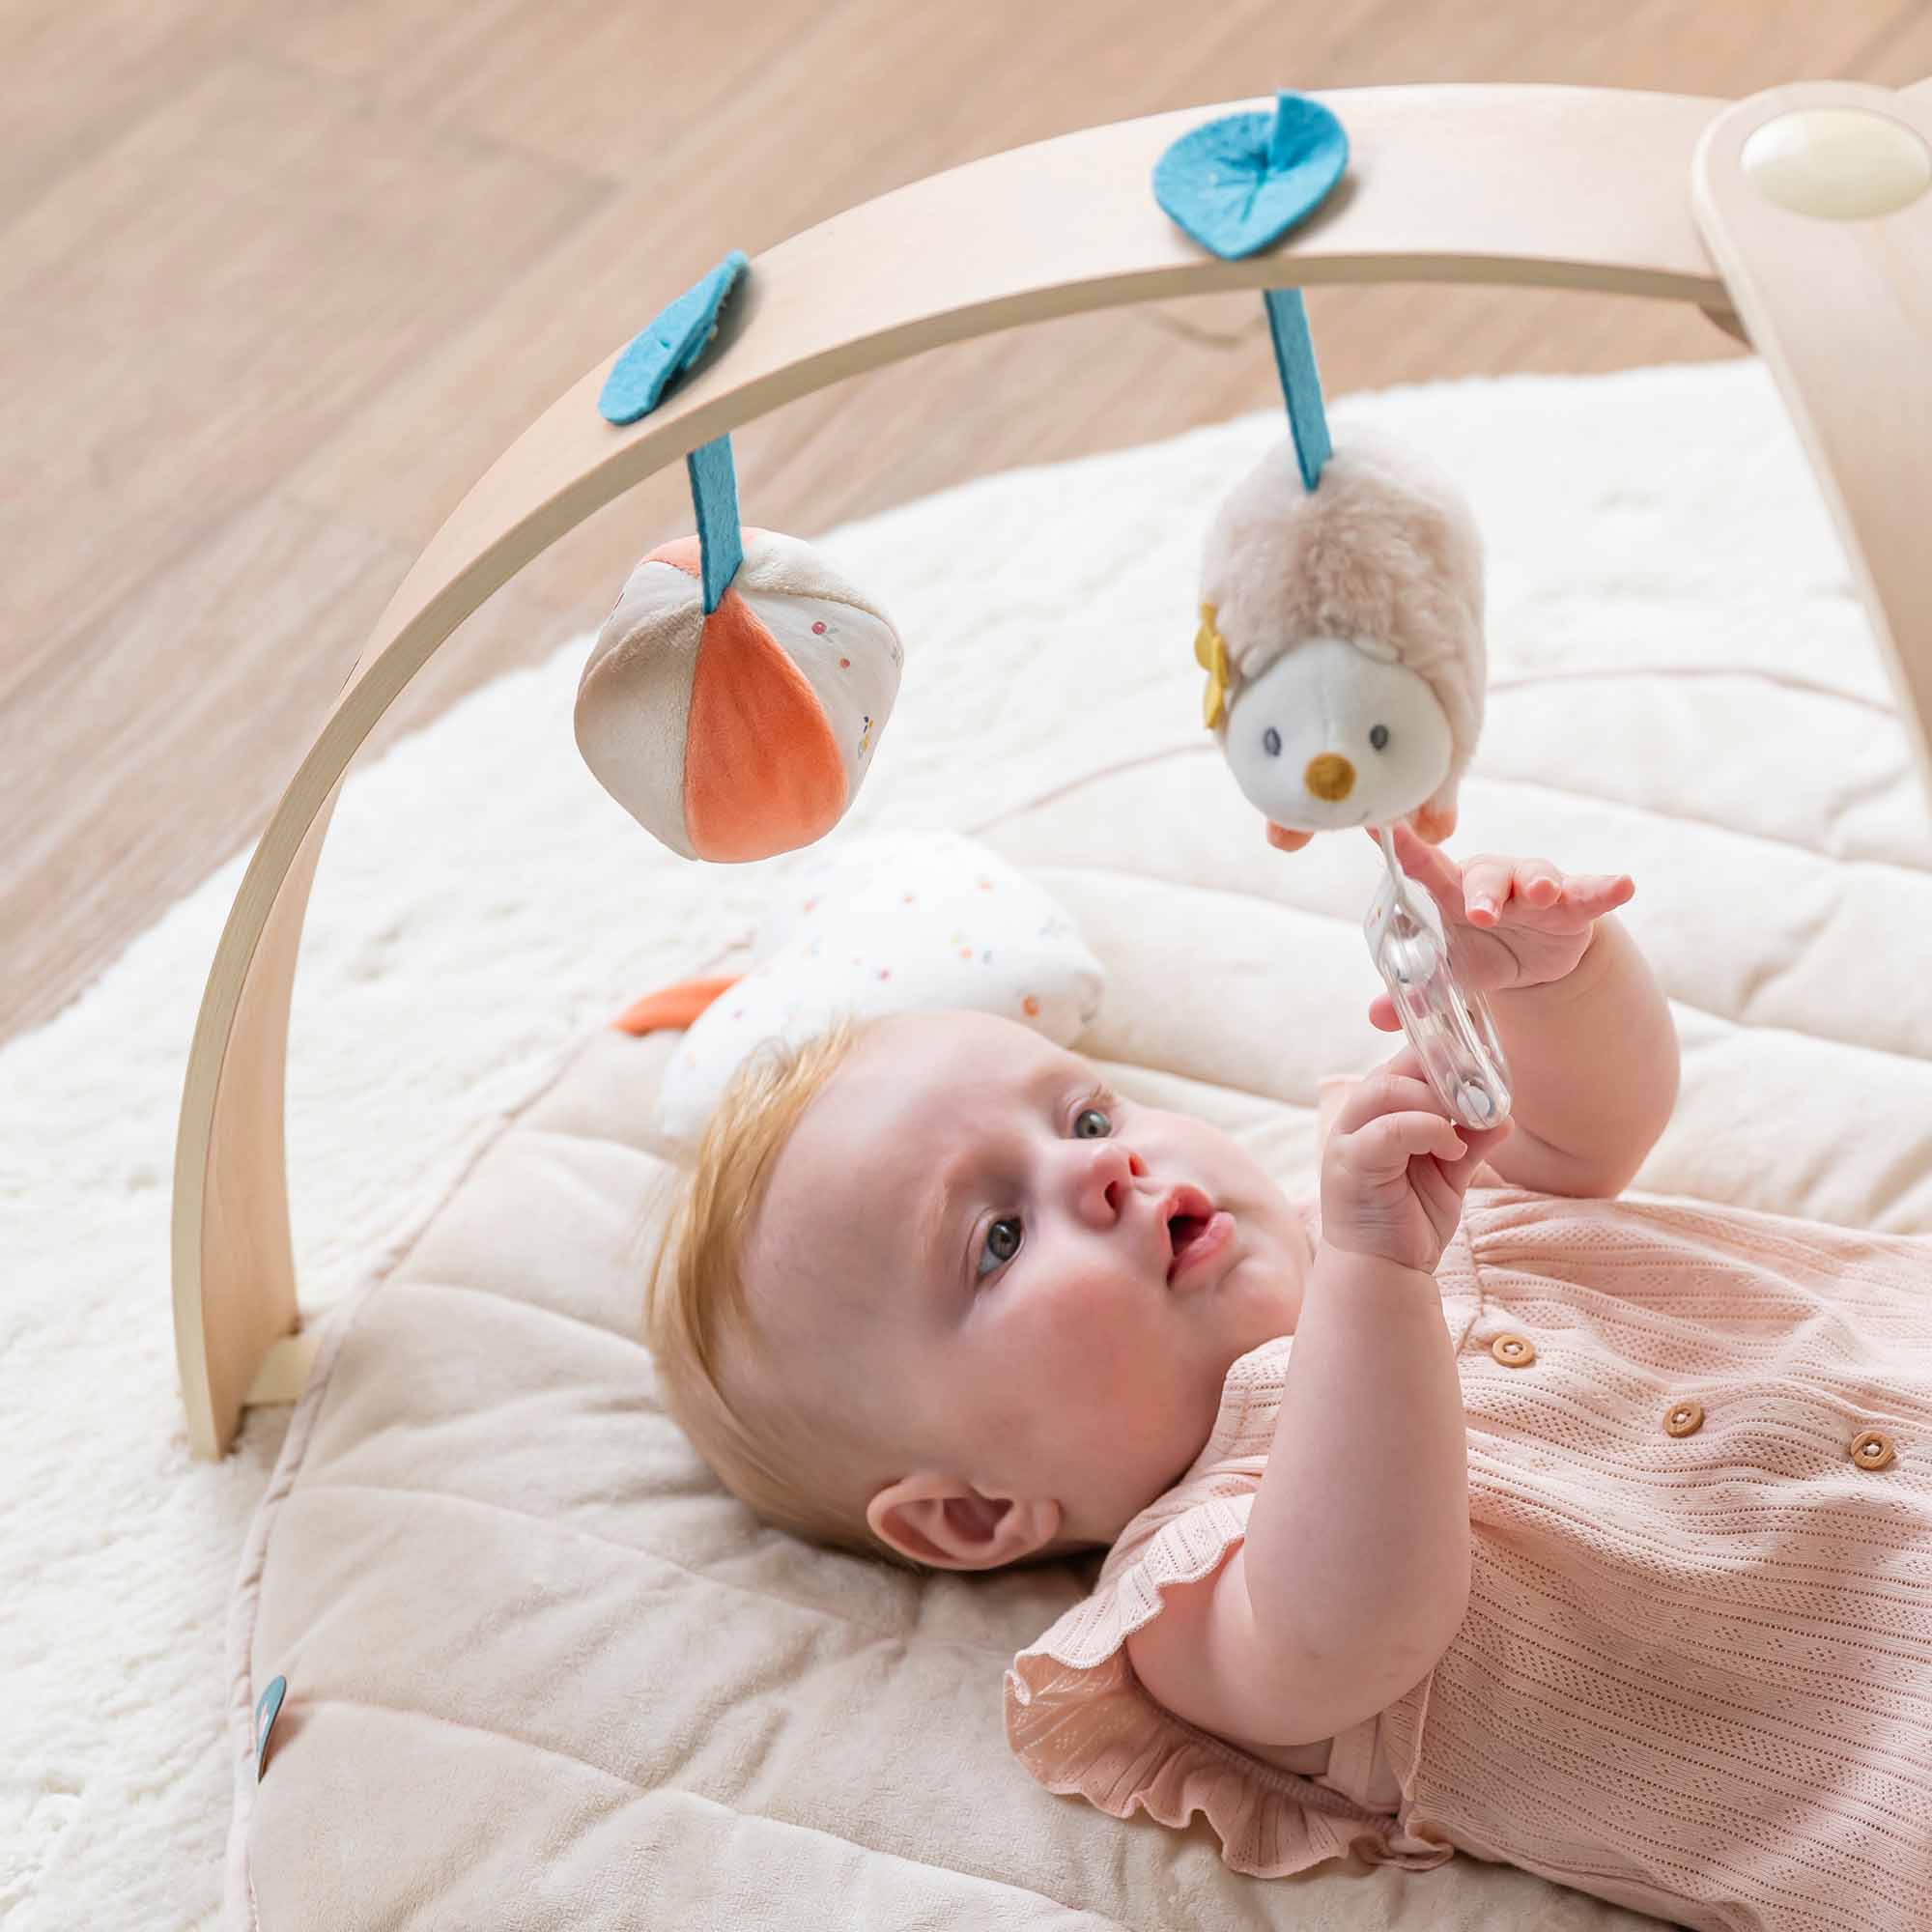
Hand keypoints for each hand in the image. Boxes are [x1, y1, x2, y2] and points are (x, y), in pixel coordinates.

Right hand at [1322, 1042, 1514, 1272]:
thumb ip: (1472, 1141)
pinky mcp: (1349, 1163)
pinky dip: (1429, 1130)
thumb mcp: (1451, 1174)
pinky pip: (1391, 1129)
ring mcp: (1347, 1138)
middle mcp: (1357, 1117)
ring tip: (1463, 1126)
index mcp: (1378, 1111)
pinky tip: (1452, 1149)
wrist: (1381, 1272)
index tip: (1484, 1070)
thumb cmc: (1410, 1220)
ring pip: (1389, 1089)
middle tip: (1479, 1095)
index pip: (1406, 1061)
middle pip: (1396, 1066)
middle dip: (1444, 1074)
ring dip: (1435, 1101)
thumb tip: (1506, 1117)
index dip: (1444, 1056)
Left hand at [1363, 820, 1634, 1020]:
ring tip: (1541, 893)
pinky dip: (1605, 889)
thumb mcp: (1448, 973)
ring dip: (1537, 883)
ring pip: (1535, 876)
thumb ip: (1414, 994)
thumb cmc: (1476, 951)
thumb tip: (1376, 1016)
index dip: (1402, 848)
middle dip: (1482, 892)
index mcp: (1449, 893)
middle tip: (1480, 914)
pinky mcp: (1572, 905)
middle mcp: (1490, 882)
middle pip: (1483, 877)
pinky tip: (1623, 885)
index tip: (1379, 826)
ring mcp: (1533, 889)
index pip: (1423, 869)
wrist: (1530, 959)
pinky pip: (1589, 892)